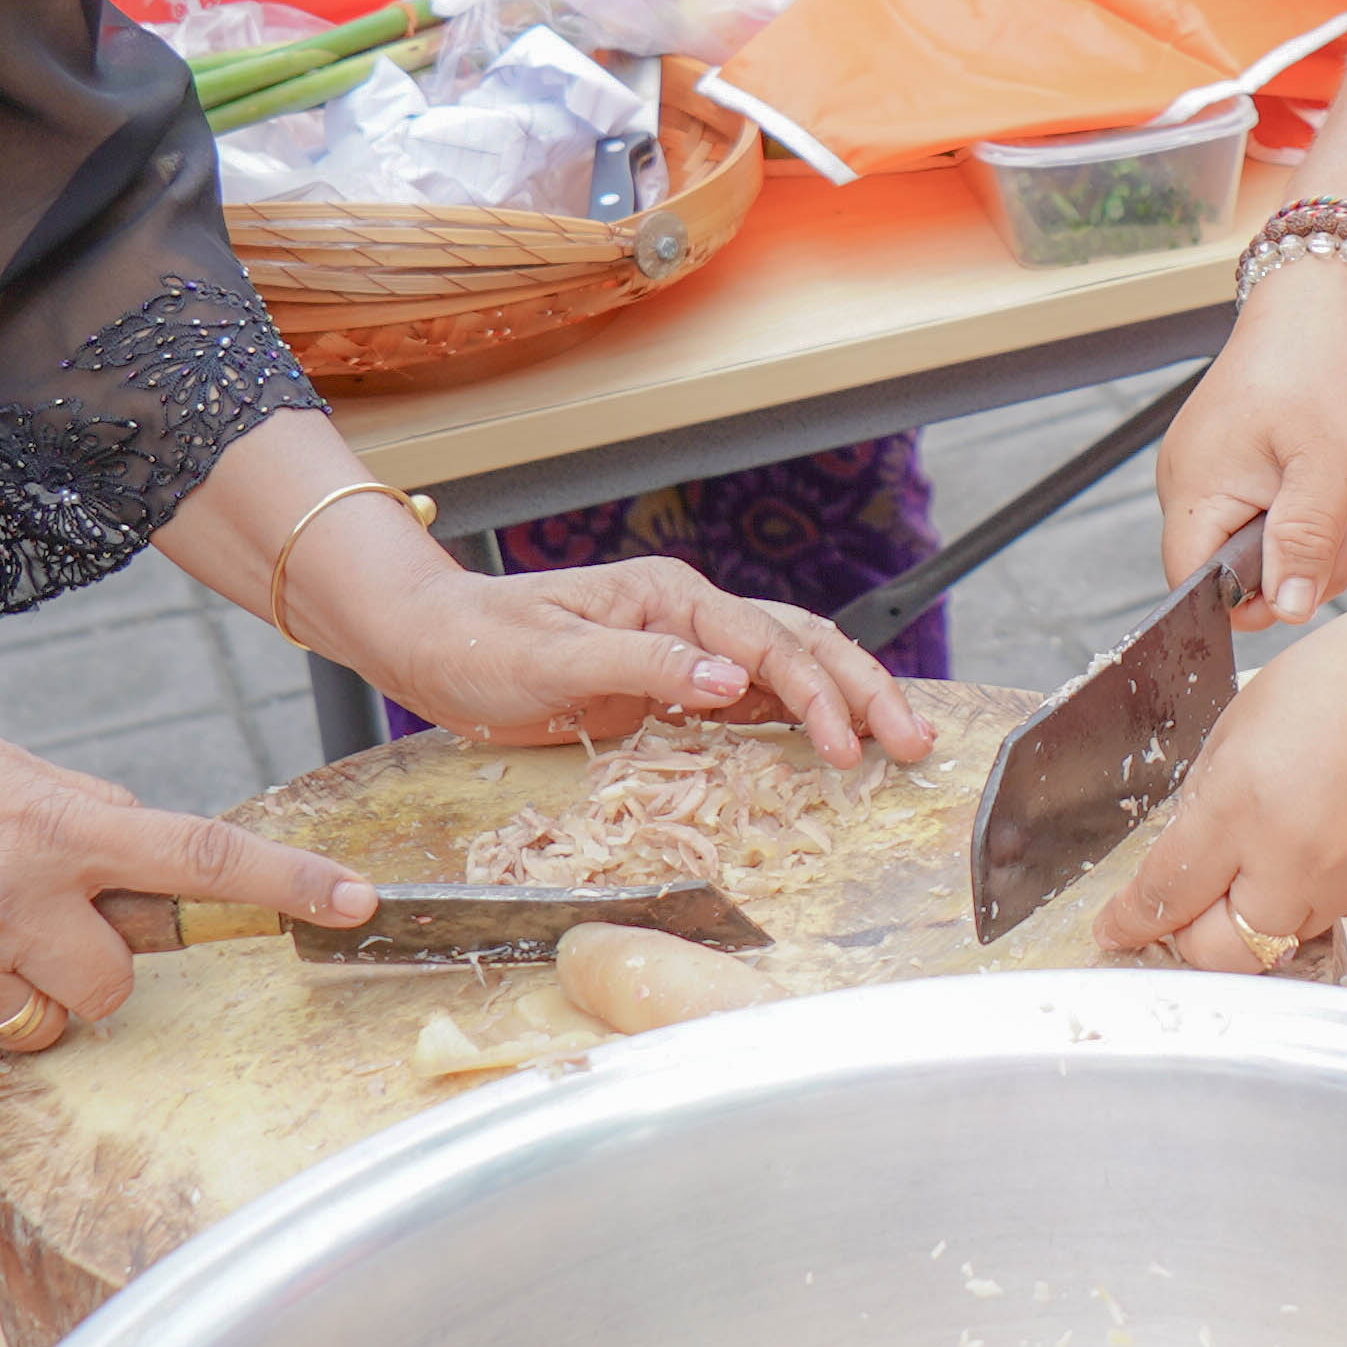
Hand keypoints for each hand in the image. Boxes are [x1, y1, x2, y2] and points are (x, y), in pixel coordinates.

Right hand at [0, 693, 375, 1055]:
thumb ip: (79, 812)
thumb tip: (138, 854)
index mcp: (52, 824)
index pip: (198, 860)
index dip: (289, 886)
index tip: (358, 902)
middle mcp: (16, 899)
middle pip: (117, 979)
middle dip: (94, 963)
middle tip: (41, 920)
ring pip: (47, 1022)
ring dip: (26, 992)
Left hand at [324, 552, 933, 769]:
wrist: (432, 645)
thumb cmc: (482, 647)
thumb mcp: (553, 661)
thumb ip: (644, 668)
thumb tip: (730, 682)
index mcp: (671, 598)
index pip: (767, 646)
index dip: (815, 697)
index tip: (846, 748)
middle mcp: (690, 618)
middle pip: (802, 645)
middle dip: (863, 691)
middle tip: (915, 740)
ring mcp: (684, 652)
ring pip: (790, 668)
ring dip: (845, 702)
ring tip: (898, 740)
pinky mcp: (671, 688)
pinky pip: (753, 701)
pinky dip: (802, 720)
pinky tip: (833, 747)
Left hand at [1093, 590, 1346, 965]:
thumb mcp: (1248, 713)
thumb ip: (1210, 789)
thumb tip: (1189, 847)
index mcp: (1242, 805)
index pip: (1165, 893)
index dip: (1129, 919)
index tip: (1114, 927)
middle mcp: (1291, 859)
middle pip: (1217, 953)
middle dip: (1189, 942)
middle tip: (1183, 913)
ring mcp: (1346, 882)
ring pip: (1276, 936)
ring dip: (1256, 914)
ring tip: (1270, 850)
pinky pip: (1333, 910)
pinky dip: (1314, 890)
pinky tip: (1327, 833)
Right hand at [1155, 254, 1346, 626]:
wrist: (1328, 295)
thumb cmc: (1325, 365)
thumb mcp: (1329, 462)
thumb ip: (1304, 542)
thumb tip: (1285, 612)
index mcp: (1195, 491)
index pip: (1203, 591)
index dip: (1262, 600)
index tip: (1325, 566)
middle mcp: (1194, 487)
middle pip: (1242, 576)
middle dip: (1315, 568)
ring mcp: (1219, 474)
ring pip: (1269, 550)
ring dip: (1330, 544)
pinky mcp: (1245, 465)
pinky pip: (1277, 518)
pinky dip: (1323, 519)